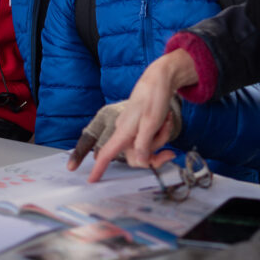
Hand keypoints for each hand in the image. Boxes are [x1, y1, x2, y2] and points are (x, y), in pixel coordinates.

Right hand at [67, 97, 182, 171]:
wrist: (160, 79)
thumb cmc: (153, 97)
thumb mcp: (151, 122)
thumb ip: (143, 144)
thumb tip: (140, 161)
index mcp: (123, 131)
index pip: (107, 153)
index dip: (99, 168)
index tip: (92, 181)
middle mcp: (125, 132)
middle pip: (136, 156)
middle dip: (154, 151)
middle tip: (167, 142)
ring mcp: (133, 130)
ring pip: (146, 148)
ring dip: (160, 138)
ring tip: (166, 120)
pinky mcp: (141, 127)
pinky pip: (151, 139)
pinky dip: (161, 132)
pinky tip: (165, 119)